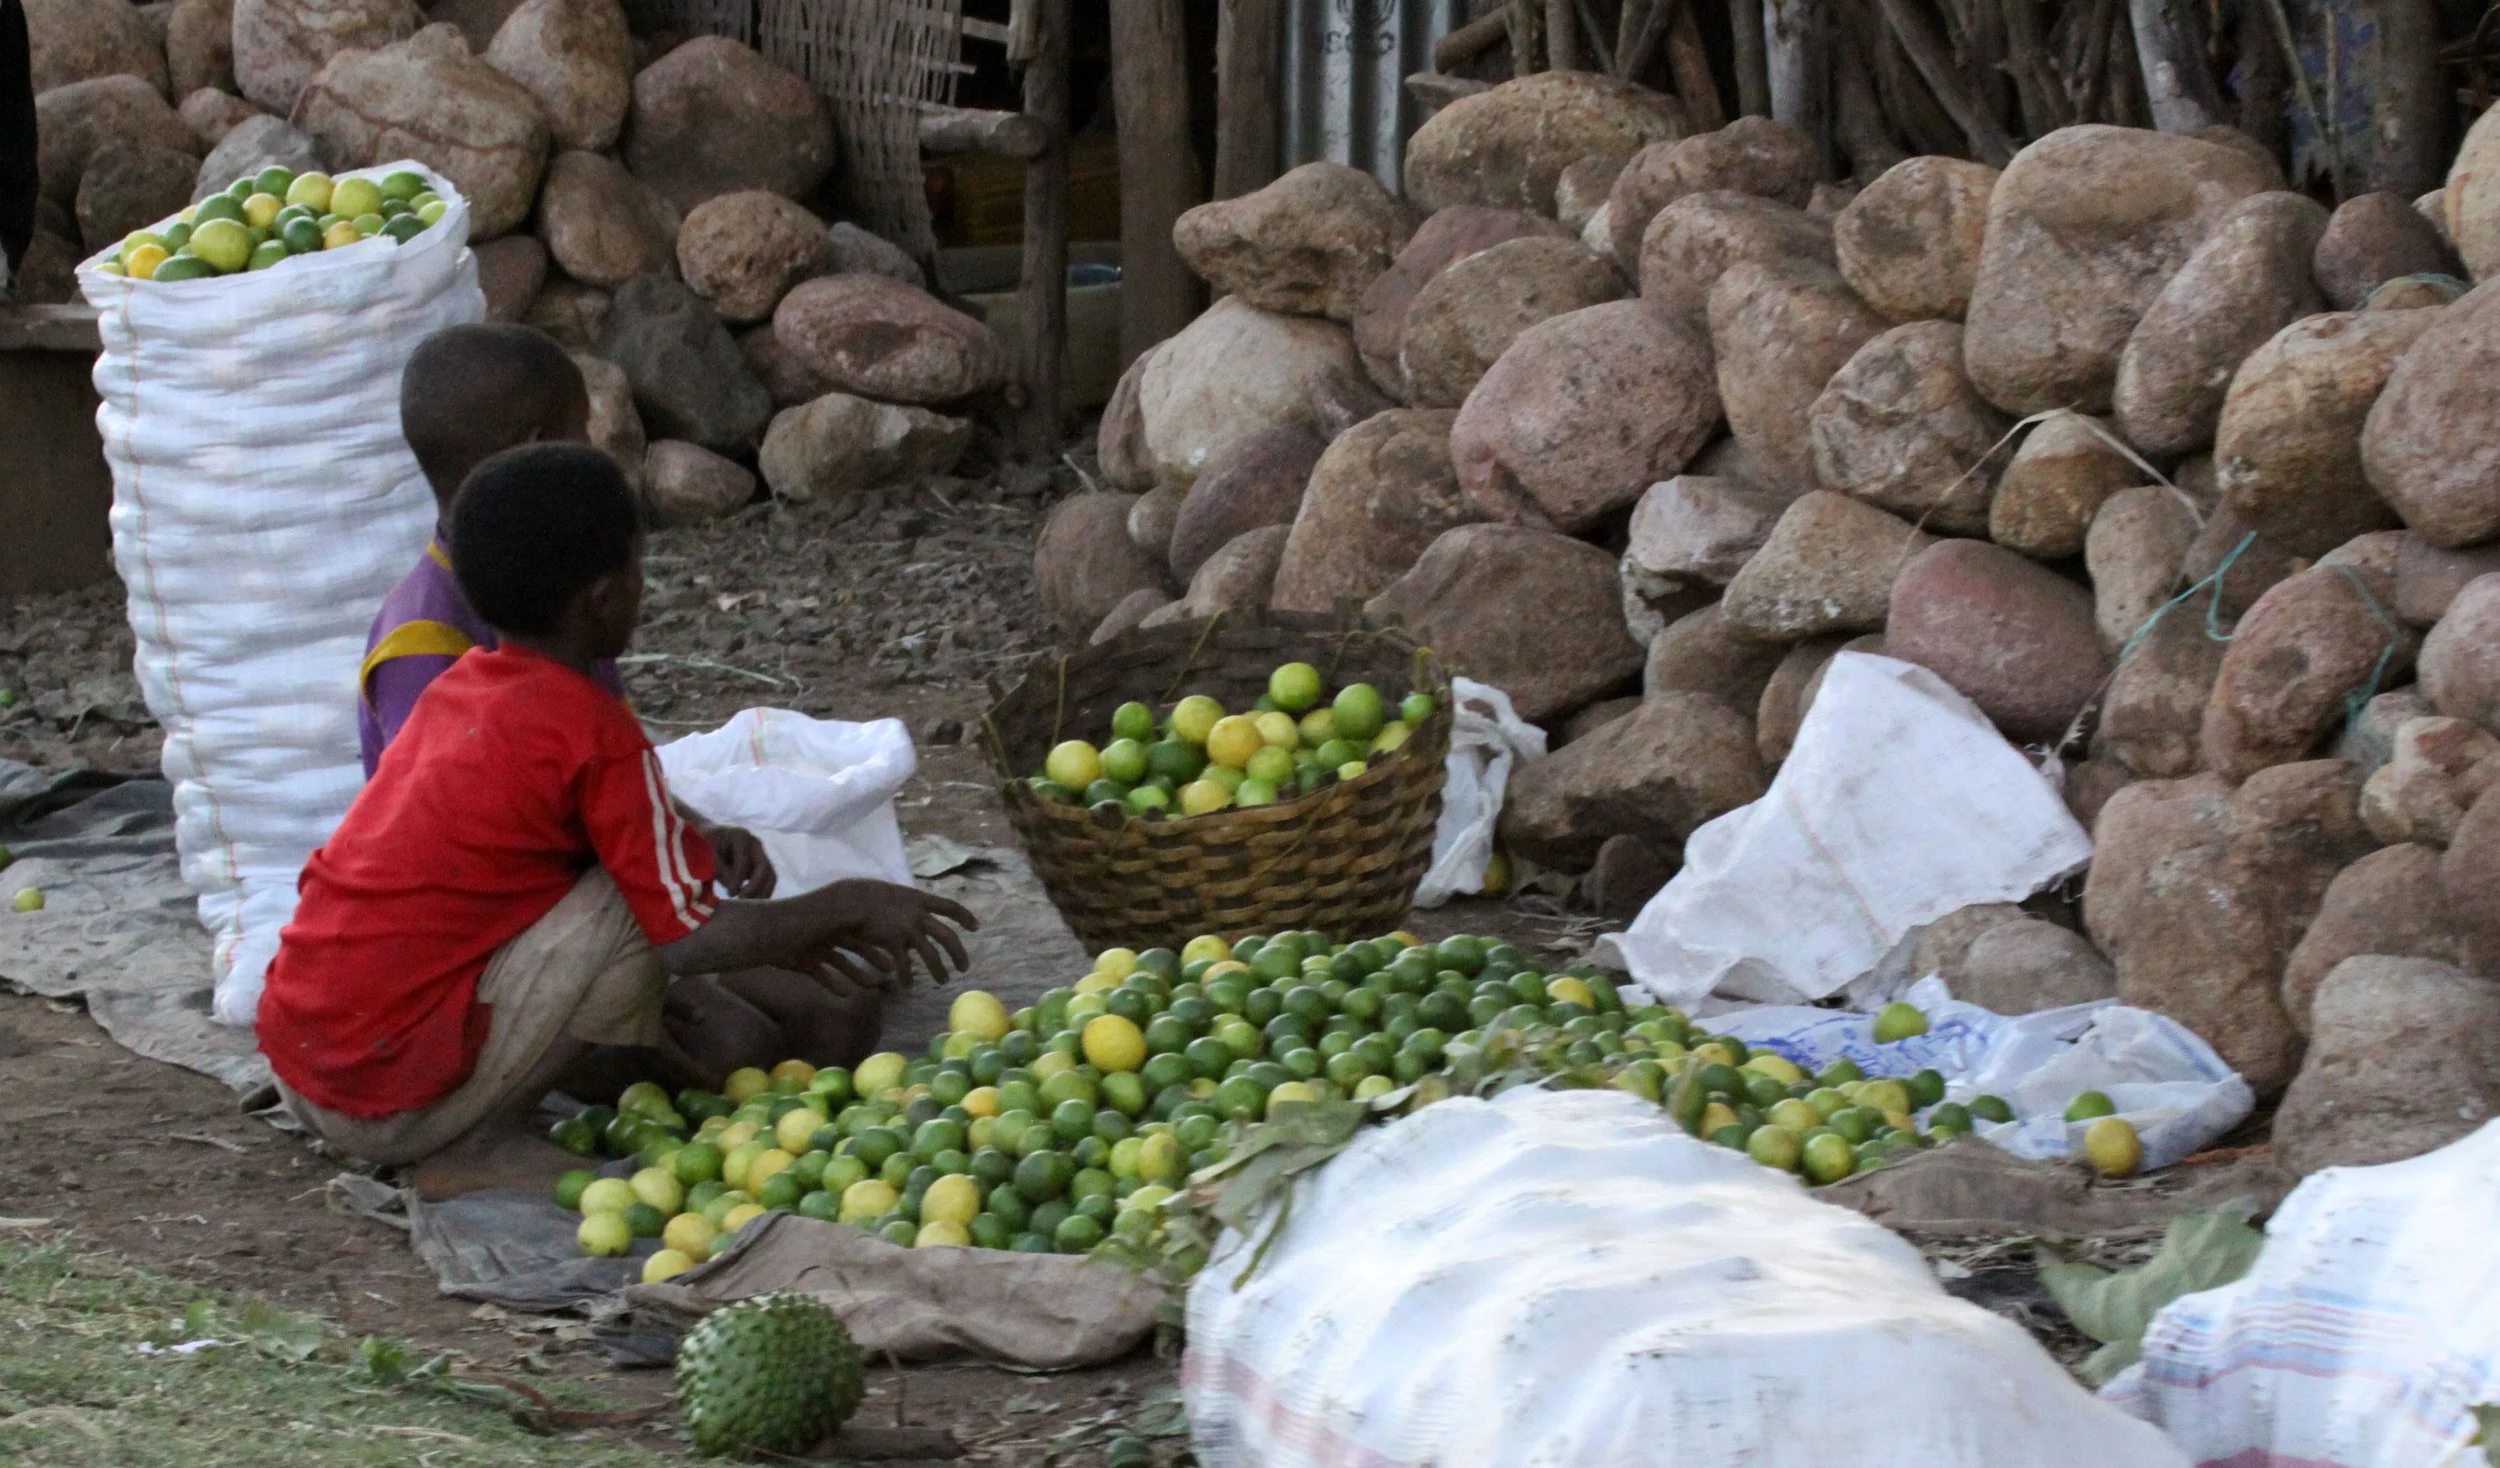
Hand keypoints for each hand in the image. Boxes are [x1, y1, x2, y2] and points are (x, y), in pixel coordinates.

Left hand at [700, 822, 776, 898]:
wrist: (708, 838)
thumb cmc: (704, 845)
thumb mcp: (707, 854)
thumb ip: (720, 870)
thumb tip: (734, 890)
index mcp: (740, 836)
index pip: (744, 860)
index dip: (738, 879)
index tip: (730, 894)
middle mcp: (755, 844)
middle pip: (764, 868)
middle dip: (755, 887)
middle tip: (742, 901)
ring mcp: (760, 855)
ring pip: (770, 877)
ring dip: (762, 893)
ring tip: (748, 907)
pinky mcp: (760, 867)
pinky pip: (766, 882)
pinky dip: (761, 893)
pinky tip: (750, 904)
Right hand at [807, 880, 977, 987]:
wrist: (848, 900)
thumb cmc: (864, 895)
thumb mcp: (892, 893)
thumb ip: (905, 904)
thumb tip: (913, 913)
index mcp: (919, 898)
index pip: (949, 906)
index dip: (964, 916)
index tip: (975, 926)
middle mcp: (918, 914)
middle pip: (948, 936)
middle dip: (959, 953)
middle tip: (965, 967)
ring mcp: (908, 928)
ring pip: (932, 955)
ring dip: (939, 970)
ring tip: (943, 981)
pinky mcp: (894, 942)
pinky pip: (906, 965)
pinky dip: (907, 976)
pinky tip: (908, 985)